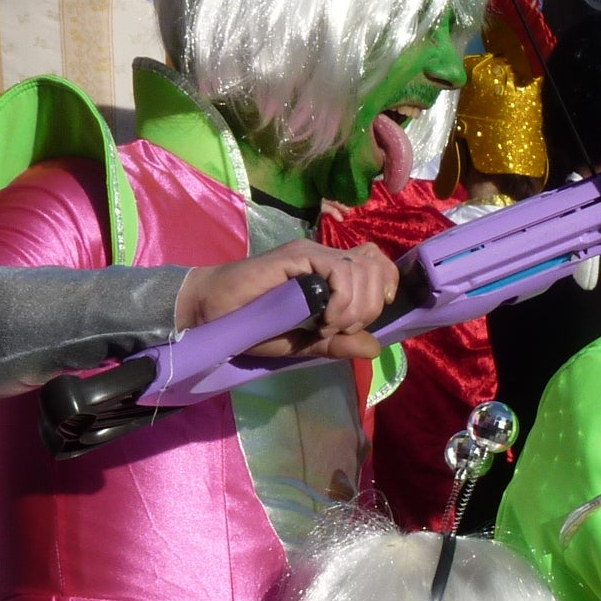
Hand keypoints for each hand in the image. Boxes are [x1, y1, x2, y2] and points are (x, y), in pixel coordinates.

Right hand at [174, 240, 395, 360]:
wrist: (215, 313)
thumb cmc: (256, 327)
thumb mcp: (305, 343)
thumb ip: (338, 343)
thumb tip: (375, 348)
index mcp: (333, 273)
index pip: (378, 264)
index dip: (385, 288)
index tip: (364, 319)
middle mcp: (327, 257)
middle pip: (376, 269)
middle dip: (368, 309)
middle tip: (337, 328)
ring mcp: (313, 253)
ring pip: (362, 270)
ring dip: (353, 308)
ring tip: (324, 325)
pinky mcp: (298, 254)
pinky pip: (339, 270)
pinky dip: (341, 300)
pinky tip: (322, 319)